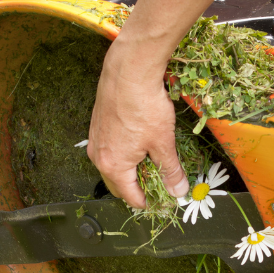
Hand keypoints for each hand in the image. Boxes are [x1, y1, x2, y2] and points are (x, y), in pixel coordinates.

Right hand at [87, 37, 188, 208]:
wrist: (128, 70)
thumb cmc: (145, 106)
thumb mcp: (163, 143)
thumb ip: (170, 171)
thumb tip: (178, 191)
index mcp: (113, 166)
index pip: (129, 196)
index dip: (148, 202)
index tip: (163, 200)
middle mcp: (98, 156)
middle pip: (117, 184)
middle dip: (136, 188)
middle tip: (157, 186)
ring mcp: (95, 140)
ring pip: (112, 166)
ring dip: (129, 171)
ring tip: (150, 164)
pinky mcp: (97, 125)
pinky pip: (109, 150)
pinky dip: (122, 154)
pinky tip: (138, 144)